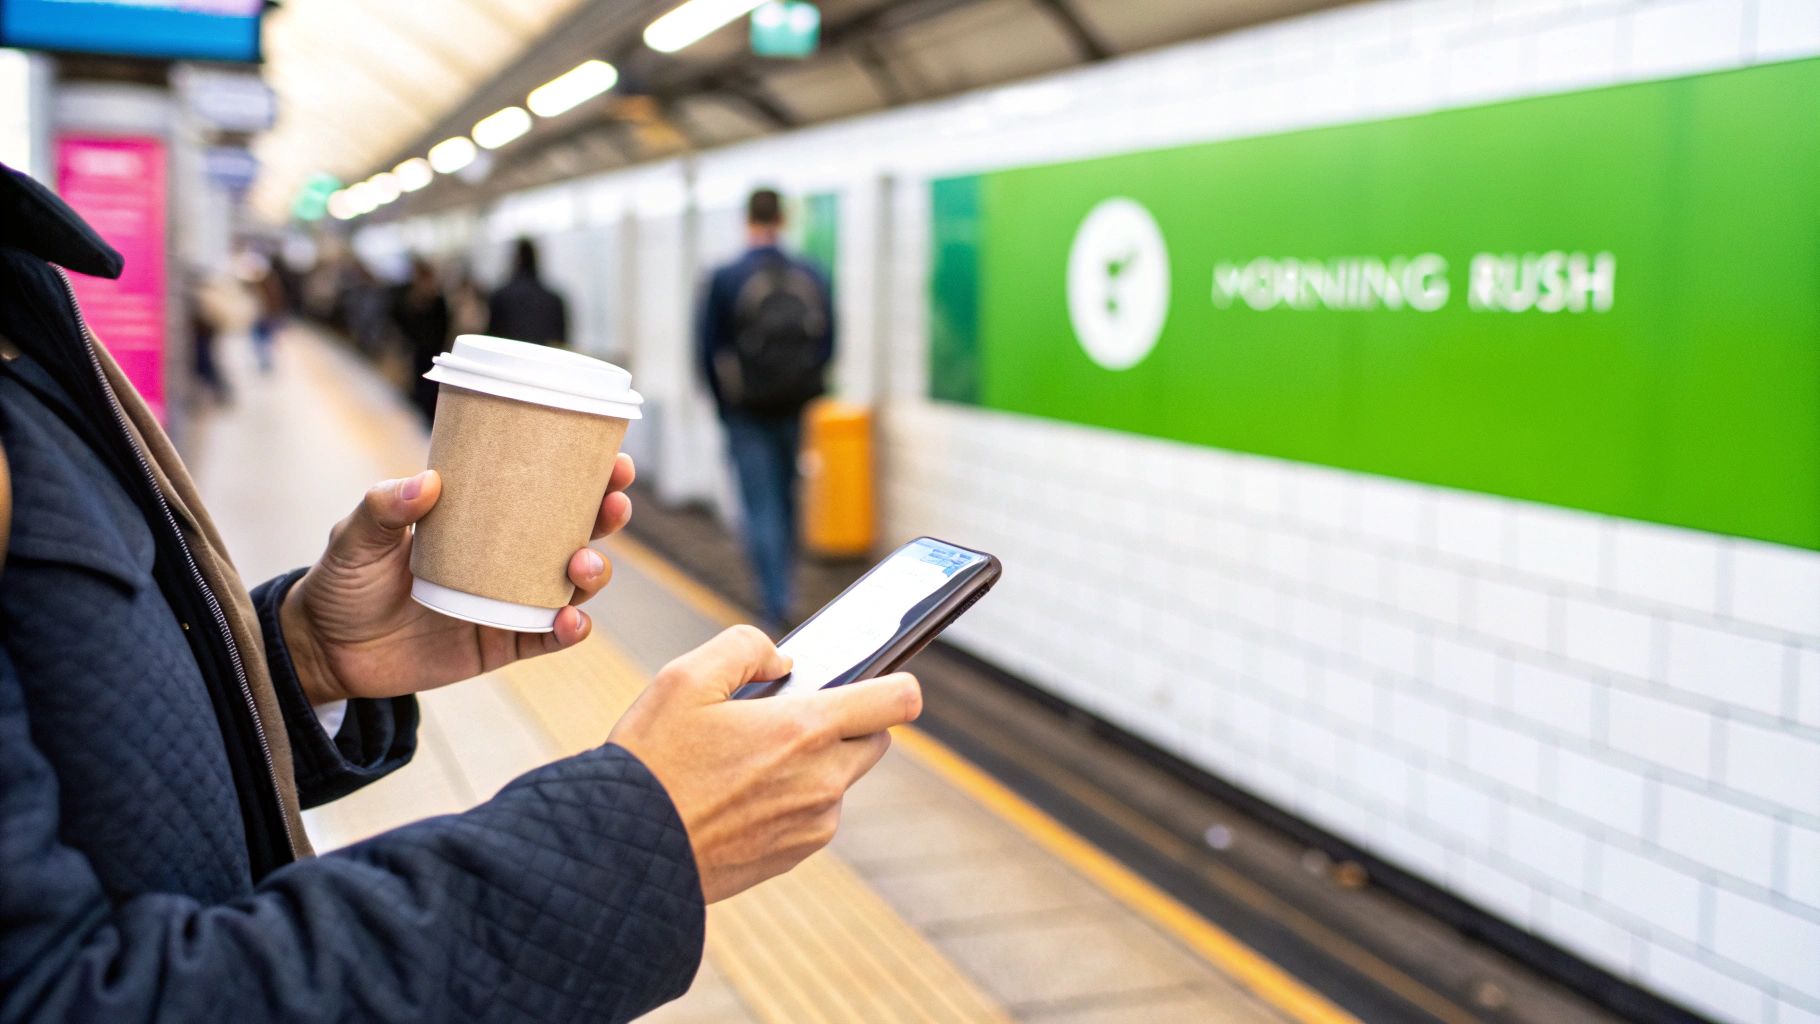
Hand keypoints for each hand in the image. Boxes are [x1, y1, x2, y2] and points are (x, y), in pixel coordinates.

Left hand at [280, 454, 635, 704]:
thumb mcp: (356, 535)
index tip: (612, 460)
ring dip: (593, 573)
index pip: (542, 490)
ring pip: (571, 586)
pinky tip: (571, 622)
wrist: (325, 649)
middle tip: (613, 504)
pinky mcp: (500, 644)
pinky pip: (546, 638)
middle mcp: (505, 558)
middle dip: (605, 517)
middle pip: (574, 532)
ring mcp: (507, 602)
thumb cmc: (343, 581)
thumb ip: (384, 507)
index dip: (585, 476)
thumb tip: (428, 481)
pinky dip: (568, 631)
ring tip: (582, 566)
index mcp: (481, 520)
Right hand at [609, 626, 922, 902]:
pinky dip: (794, 798)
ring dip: (814, 763)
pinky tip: (740, 795)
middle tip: (783, 718)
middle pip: (874, 739)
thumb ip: (745, 647)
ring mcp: (814, 822)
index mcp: (805, 729)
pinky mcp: (797, 853)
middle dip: (845, 722)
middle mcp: (823, 779)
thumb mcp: (684, 678)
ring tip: (747, 760)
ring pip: (841, 777)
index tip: (880, 681)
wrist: (624, 851)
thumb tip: (783, 661)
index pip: (897, 701)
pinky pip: (816, 813)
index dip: (896, 683)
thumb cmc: (652, 763)